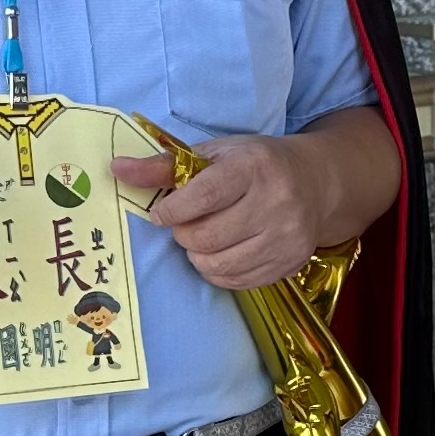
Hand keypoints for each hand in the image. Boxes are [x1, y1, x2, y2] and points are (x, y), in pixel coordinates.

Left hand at [113, 131, 329, 290]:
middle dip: (184, 234)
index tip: (161, 213)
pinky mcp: (290, 263)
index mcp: (254, 168)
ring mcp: (286, 237)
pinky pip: (236, 281)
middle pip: (206, 237)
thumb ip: (166, 165)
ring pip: (218, 265)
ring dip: (198, 255)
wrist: (317, 182)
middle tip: (187, 224)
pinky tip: (223, 252)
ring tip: (204, 239)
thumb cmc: (257, 164)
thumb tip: (117, 169)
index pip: (202, 197)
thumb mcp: (216, 154)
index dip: (172, 211)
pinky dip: (218, 271)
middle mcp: (276, 202)